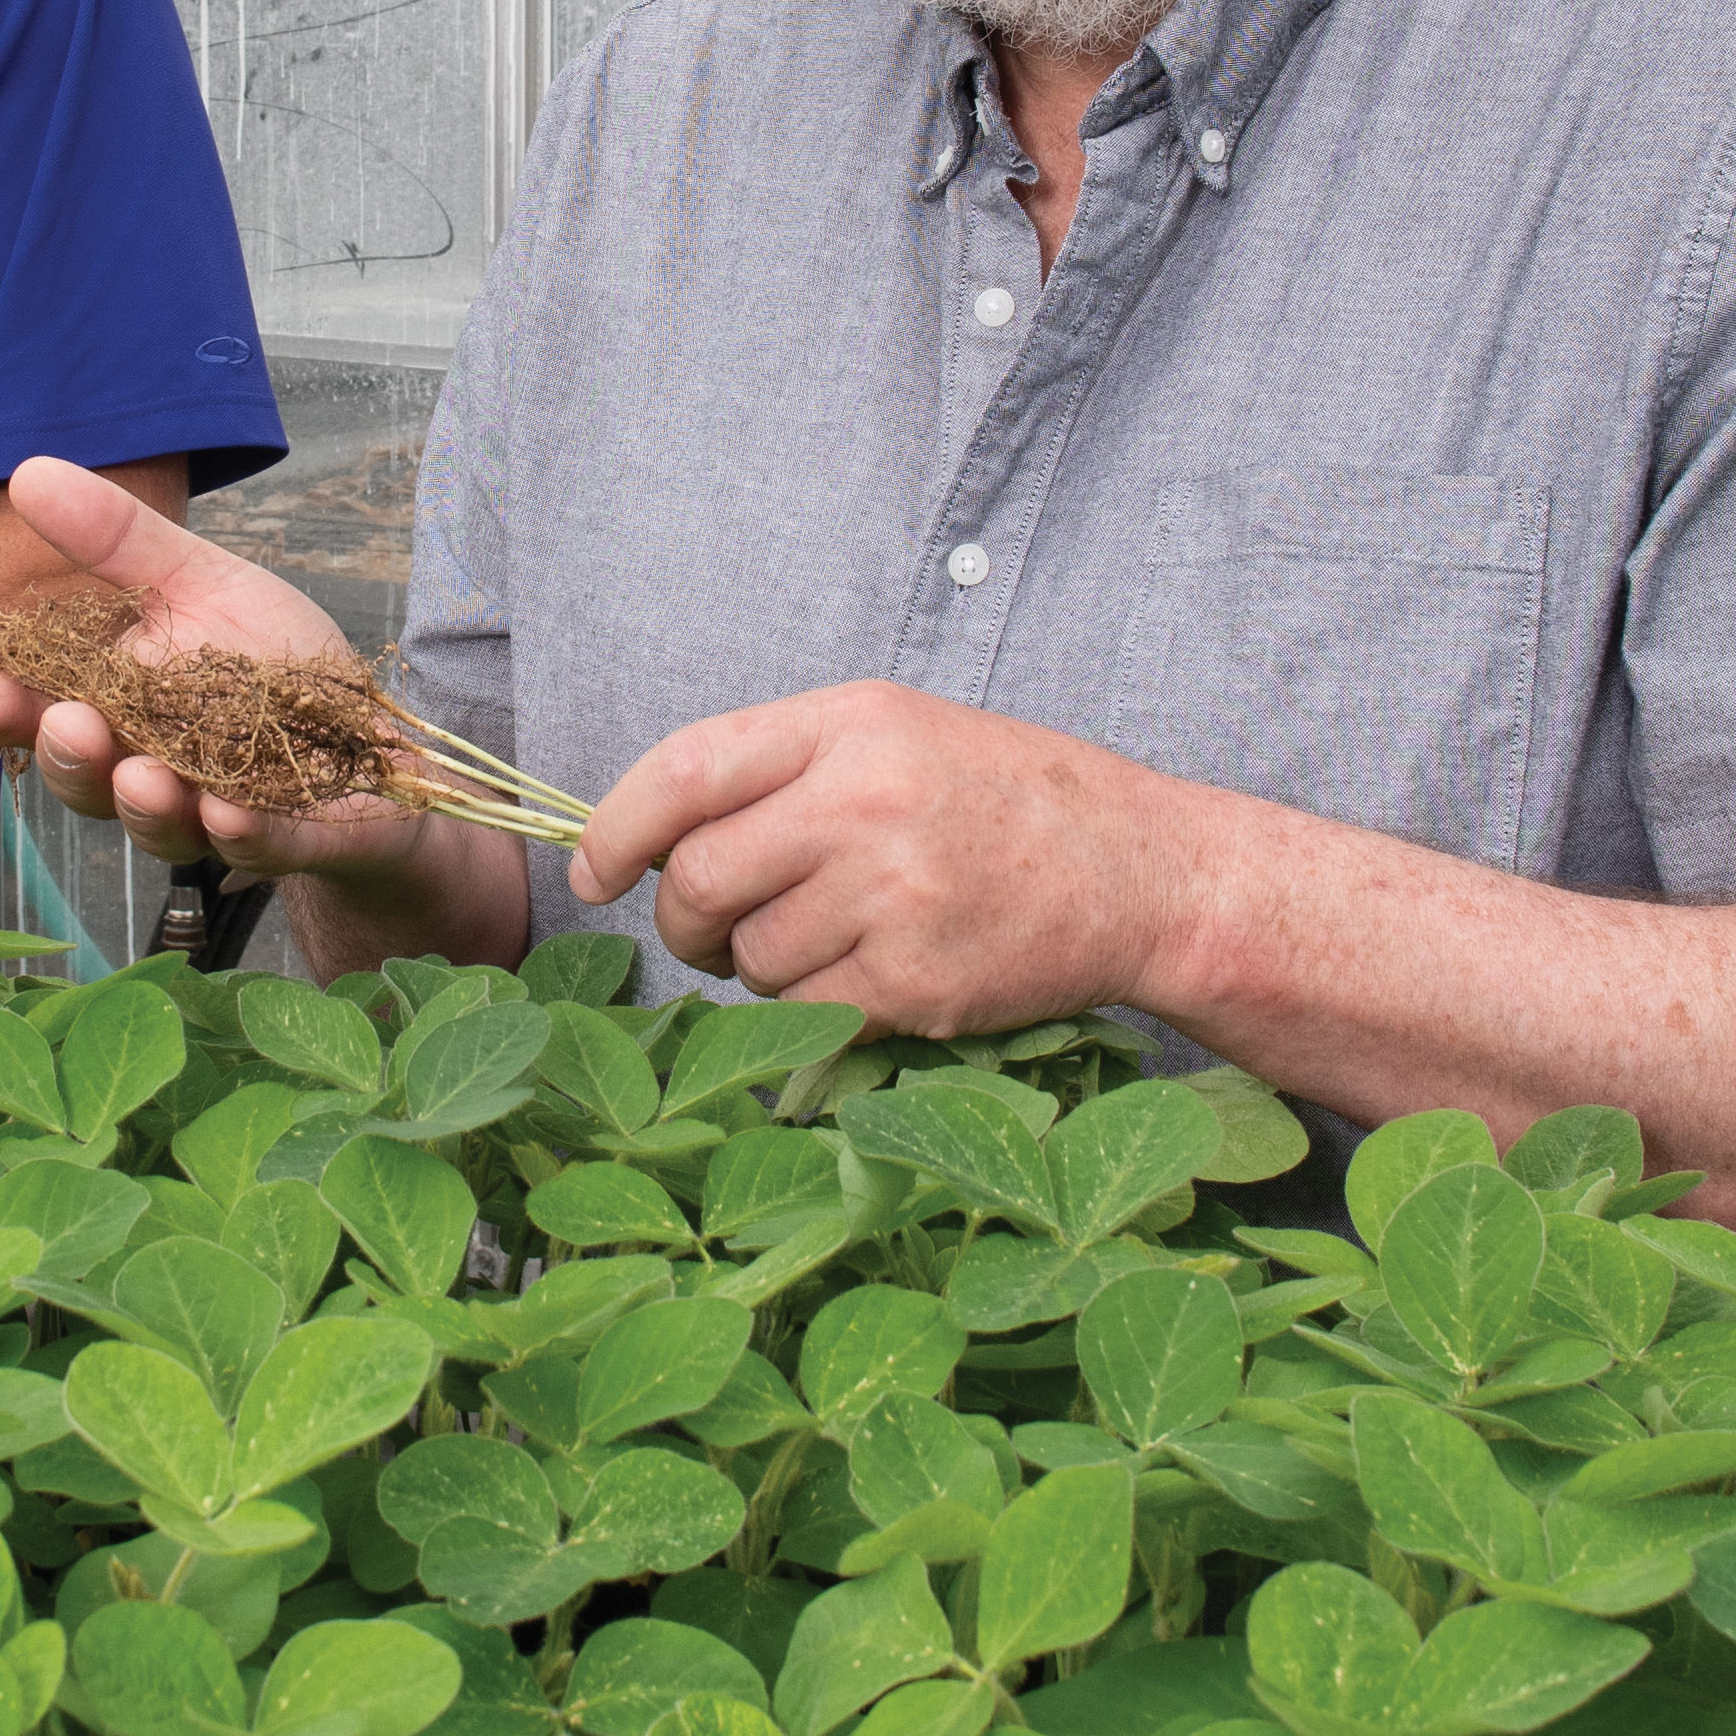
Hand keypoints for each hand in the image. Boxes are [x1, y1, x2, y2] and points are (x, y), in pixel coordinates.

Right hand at [0, 457, 426, 889]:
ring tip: (141, 773)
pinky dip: (242, 833)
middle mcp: (148, 773)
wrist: (373, 727)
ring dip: (146, 803)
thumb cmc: (271, 658)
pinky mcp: (291, 839)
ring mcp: (214, 815)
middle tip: (68, 723)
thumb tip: (28, 472)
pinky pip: (258, 846)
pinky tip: (229, 812)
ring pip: (163, 824)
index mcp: (115, 713)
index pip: (42, 716)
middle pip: (90, 780)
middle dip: (72, 757)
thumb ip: (117, 540)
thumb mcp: (197, 579)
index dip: (7, 710)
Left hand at [577, 682, 1202, 1039]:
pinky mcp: (915, 981)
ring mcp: (891, 895)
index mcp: (851, 724)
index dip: (616, 828)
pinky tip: (867, 976)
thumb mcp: (898, 734)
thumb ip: (784, 768)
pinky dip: (815, 1008)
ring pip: (749, 958)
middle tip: (710, 929)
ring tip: (826, 941)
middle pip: (700, 876)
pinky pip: (807, 1011)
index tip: (594, 870)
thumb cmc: (1005, 801)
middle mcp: (865, 802)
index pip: (685, 770)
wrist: (1140, 873)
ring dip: (760, 967)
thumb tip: (654, 832)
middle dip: (684, 917)